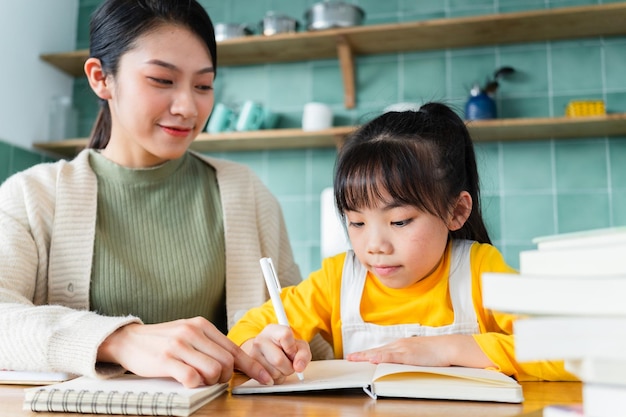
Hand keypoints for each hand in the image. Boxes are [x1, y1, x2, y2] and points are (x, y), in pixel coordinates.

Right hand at [97, 317, 272, 387]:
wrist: (129, 340)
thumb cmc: (163, 341)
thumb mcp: (189, 334)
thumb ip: (210, 345)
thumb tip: (236, 363)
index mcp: (202, 325)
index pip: (234, 348)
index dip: (252, 366)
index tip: (265, 378)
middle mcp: (193, 332)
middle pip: (227, 362)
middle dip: (226, 377)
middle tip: (215, 380)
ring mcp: (179, 345)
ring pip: (213, 371)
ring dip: (211, 382)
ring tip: (199, 379)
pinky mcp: (166, 359)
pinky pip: (192, 378)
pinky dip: (195, 385)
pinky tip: (188, 382)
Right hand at [241, 324, 310, 383]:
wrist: (270, 354)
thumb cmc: (286, 348)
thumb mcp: (299, 346)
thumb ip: (303, 354)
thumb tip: (299, 367)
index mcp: (272, 330)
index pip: (285, 335)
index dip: (292, 348)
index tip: (292, 352)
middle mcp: (260, 340)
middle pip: (278, 360)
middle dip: (289, 367)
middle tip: (288, 363)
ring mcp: (252, 355)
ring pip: (273, 373)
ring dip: (282, 374)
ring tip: (280, 367)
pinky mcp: (251, 369)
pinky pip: (267, 380)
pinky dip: (275, 379)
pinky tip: (274, 372)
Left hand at [346, 335, 494, 367]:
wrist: (447, 346)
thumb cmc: (435, 351)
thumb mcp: (417, 353)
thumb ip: (406, 357)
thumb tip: (397, 363)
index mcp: (401, 345)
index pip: (380, 350)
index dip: (367, 353)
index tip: (356, 356)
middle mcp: (399, 345)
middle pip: (377, 350)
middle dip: (362, 355)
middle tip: (349, 358)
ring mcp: (403, 349)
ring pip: (381, 353)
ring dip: (367, 356)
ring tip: (355, 359)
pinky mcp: (409, 355)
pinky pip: (392, 357)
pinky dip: (382, 358)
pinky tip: (373, 359)